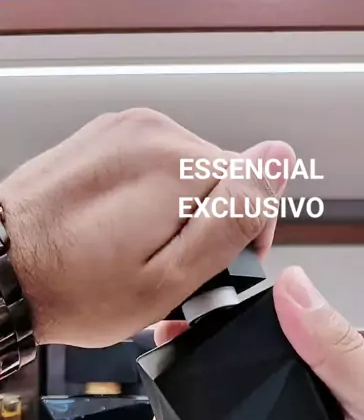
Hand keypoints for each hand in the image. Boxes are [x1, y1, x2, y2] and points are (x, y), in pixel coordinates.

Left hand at [0, 108, 292, 345]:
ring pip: (187, 177)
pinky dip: (150, 204)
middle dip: (208, 229)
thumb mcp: (170, 278)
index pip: (254, 191)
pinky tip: (123, 235)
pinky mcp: (103, 140)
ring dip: (178, 218)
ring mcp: (122, 131)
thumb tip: (279, 161)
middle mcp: (151, 131)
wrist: (0, 272)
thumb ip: (231, 218)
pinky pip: (152, 171)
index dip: (240, 243)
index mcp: (174, 163)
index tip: (208, 274)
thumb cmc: (75, 289)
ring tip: (141, 256)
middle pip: (220, 181)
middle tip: (170, 274)